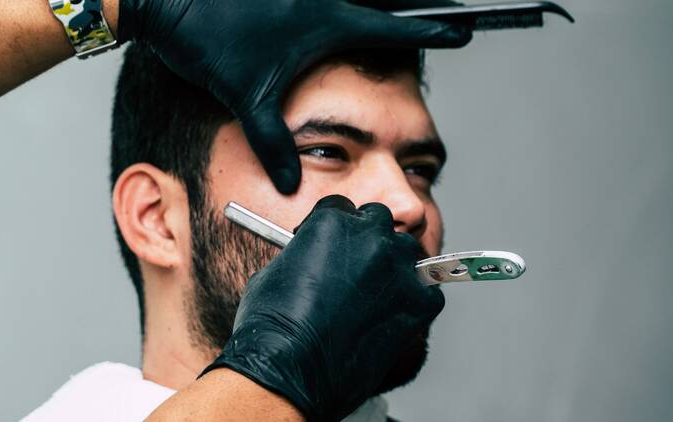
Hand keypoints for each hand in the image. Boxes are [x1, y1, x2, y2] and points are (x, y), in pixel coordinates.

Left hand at [118, 1, 470, 193]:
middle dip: (414, 9)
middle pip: (380, 3)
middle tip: (445, 12)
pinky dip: (343, 5)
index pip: (391, 28)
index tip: (462, 32)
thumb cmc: (210, 42)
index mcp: (326, 21)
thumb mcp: (248, 97)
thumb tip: (291, 188)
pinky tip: (329, 16)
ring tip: (399, 17)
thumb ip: (273, 144)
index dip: (432, 30)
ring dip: (378, 5)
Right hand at [201, 195, 444, 420]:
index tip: (331, 247)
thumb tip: (314, 261)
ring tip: (375, 294)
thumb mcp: (276, 272)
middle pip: (379, 221)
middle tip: (355, 266)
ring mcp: (397, 269)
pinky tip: (395, 316)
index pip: (342, 208)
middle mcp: (370, 237)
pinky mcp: (417, 304)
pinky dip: (416, 301)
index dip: (334, 229)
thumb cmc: (273, 325)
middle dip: (367, 239)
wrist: (289, 369)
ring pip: (407, 252)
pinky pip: (430, 291)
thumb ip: (305, 255)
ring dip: (393, 266)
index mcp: (332, 221)